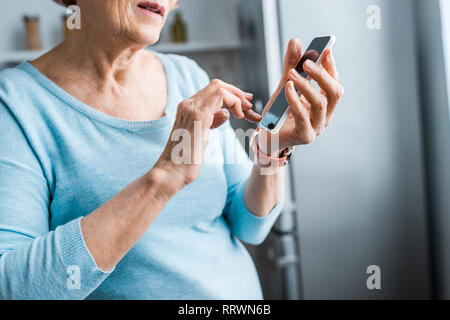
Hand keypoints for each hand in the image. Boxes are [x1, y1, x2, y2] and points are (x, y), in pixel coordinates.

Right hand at [153, 79, 260, 188]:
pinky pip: (221, 96)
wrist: (171, 172)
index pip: (212, 92)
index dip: (232, 95)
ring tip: (248, 112)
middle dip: (237, 94)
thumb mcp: (202, 137)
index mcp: (188, 109)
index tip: (245, 106)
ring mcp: (192, 108)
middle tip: (250, 107)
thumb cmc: (185, 160)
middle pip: (217, 85)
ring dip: (238, 98)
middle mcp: (188, 105)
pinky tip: (240, 116)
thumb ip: (212, 122)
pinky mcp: (198, 115)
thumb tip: (225, 113)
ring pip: (219, 87)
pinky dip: (234, 102)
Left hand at [260, 38, 343, 154]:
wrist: (267, 137)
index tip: (325, 50)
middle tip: (307, 62)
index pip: (334, 83)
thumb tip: (296, 41)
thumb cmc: (279, 113)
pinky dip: (295, 100)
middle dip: (322, 75)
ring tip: (293, 74)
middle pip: (334, 93)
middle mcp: (325, 115)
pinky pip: (302, 116)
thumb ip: (291, 66)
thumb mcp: (284, 86)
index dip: (331, 67)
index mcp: (325, 103)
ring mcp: (317, 127)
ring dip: (307, 86)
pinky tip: (288, 88)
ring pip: (321, 104)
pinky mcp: (305, 136)